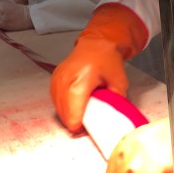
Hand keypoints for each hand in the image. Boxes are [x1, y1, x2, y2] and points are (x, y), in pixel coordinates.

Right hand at [50, 4, 146, 132]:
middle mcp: (65, 80)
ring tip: (81, 114)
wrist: (97, 43)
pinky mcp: (54, 80)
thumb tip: (113, 118)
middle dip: (75, 122)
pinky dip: (64, 107)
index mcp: (81, 80)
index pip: (73, 113)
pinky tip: (74, 106)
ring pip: (58, 108)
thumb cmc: (106, 58)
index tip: (85, 129)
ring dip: (68, 115)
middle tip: (87, 124)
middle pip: (64, 113)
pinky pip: (55, 100)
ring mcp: (57, 79)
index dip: (79, 125)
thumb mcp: (119, 82)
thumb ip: (116, 102)